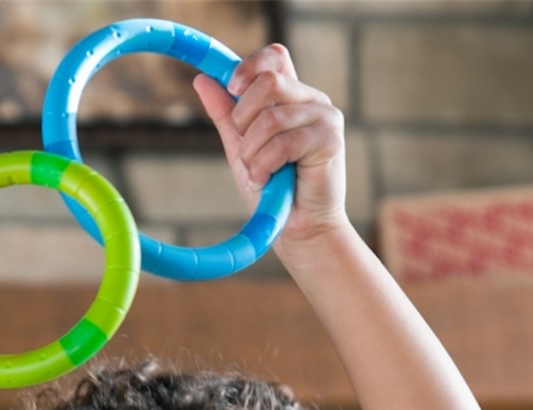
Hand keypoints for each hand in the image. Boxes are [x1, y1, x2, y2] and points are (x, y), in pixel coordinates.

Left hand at [193, 44, 347, 253]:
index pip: (273, 56)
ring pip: (271, 116)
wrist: (298, 230)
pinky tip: (267, 182)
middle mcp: (311, 101)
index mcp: (291, 98)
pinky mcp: (330, 139)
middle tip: (247, 152)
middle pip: (267, 81)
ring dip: (252, 153)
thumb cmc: (273, 193)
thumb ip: (226, 115)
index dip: (247, 67)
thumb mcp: (241, 149)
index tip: (231, 91)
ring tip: (258, 175)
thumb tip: (202, 79)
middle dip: (243, 120)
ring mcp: (324, 117)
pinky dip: (264, 167)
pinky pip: (282, 142)